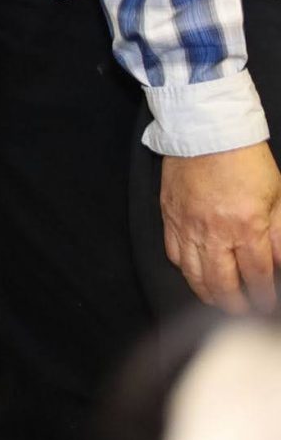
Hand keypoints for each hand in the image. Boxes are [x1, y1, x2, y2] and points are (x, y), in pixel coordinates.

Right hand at [161, 143, 280, 310]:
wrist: (206, 129)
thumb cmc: (246, 159)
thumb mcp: (278, 196)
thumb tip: (280, 263)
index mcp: (246, 226)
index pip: (256, 275)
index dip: (263, 296)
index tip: (266, 305)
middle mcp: (213, 231)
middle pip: (221, 283)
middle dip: (234, 303)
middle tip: (242, 310)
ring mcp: (187, 224)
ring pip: (193, 274)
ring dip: (207, 293)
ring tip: (218, 300)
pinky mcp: (169, 215)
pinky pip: (173, 253)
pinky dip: (185, 269)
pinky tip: (195, 273)